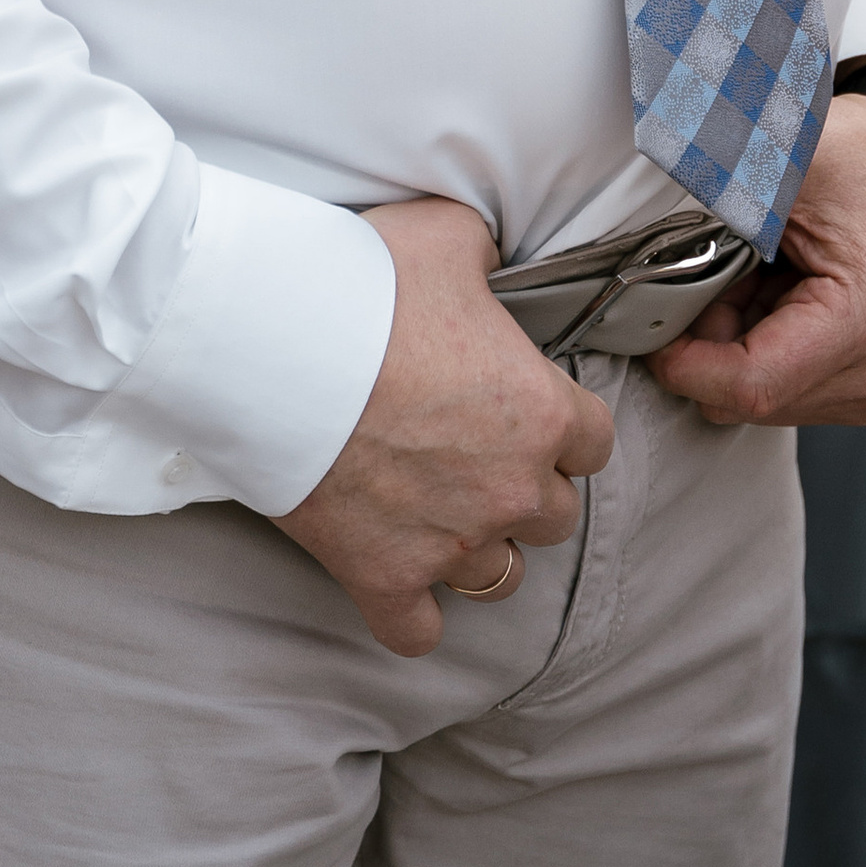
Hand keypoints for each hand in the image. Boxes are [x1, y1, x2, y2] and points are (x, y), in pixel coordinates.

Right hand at [275, 197, 614, 657]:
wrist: (271, 344)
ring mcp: (449, 542)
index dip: (564, 425)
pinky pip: (420, 631)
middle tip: (475, 453)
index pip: (594, 442)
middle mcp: (510, 487)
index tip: (527, 410)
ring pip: (501, 577)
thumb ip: (485, 252)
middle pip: (554, 515)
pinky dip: (413, 612)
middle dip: (524, 487)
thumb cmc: (363, 285)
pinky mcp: (385, 577)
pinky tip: (400, 579)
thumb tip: (488, 257)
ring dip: (479, 547)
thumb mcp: (445, 234)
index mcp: (540, 411)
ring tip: (443, 513)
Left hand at [650, 94, 865, 428]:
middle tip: (712, 268)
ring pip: (753, 398)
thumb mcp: (791, 160)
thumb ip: (723, 187)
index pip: (752, 384)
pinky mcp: (854, 385)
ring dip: (729, 340)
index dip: (686, 362)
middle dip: (706, 342)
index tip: (652, 327)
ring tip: (753, 272)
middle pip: (746, 398)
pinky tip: (769, 291)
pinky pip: (774, 385)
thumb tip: (649, 203)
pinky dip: (752, 341)